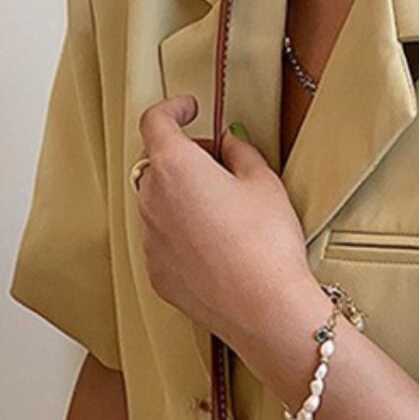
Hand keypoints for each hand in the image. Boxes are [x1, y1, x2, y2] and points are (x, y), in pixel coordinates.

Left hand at [135, 94, 316, 350]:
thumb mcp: (265, 183)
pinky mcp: (157, 274)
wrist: (266, 310)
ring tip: (224, 215)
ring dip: (183, 200)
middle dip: (186, 160)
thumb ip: (241, 152)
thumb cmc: (267, 245)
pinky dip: (183, 237)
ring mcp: (150, 241)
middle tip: (222, 168)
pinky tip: (217, 249)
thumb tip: (229, 144)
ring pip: (159, 206)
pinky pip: (164, 243)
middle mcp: (152, 201)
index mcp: (175, 167)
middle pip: (157, 165)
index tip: (189, 110)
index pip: (155, 121)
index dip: (172, 109)